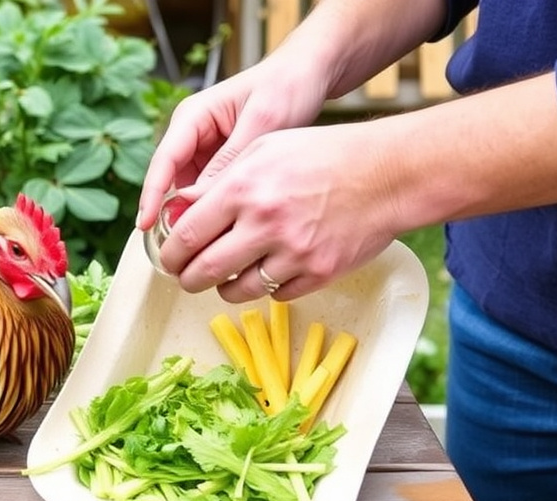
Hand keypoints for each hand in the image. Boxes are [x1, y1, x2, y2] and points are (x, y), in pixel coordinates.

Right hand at [137, 59, 330, 229]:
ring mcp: (205, 149)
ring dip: (193, 213)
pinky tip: (222, 230)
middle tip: (176, 248)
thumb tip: (197, 201)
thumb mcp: (261, 122)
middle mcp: (192, 133)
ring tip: (199, 244)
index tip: (144, 224)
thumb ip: (229, 161)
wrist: (310, 74)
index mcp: (193, 116)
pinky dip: (213, 209)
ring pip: (188, 189)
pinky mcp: (221, 161)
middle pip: (170, 180)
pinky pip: (209, 190)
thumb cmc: (286, 87)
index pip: (163, 160)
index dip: (151, 194)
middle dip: (170, 212)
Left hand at [155, 121, 400, 302]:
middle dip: (188, 278)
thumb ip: (219, 181)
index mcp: (243, 188)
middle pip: (204, 270)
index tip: (168, 258)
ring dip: (223, 288)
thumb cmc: (323, 155)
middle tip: (187, 277)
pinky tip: (268, 271)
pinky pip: (276, 295)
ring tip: (224, 277)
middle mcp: (265, 223)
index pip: (186, 234)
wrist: (387, 173)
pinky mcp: (319, 273)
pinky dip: (266, 287)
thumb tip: (179, 209)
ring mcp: (293, 253)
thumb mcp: (263, 149)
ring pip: (237, 290)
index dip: (169, 253)